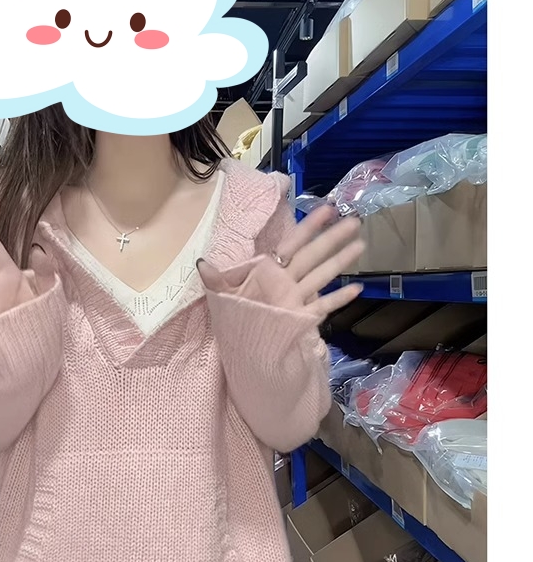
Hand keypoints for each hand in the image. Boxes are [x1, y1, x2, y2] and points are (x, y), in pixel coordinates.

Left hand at [197, 205, 363, 319]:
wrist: (242, 351)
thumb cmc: (233, 321)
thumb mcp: (222, 297)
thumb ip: (215, 279)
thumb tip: (201, 262)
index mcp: (269, 272)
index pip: (292, 243)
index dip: (308, 226)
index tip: (326, 209)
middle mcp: (286, 282)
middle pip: (313, 255)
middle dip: (332, 238)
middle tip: (354, 221)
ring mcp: (297, 299)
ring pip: (322, 276)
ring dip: (340, 261)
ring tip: (360, 245)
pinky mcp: (303, 319)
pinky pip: (324, 307)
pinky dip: (339, 299)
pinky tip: (357, 289)